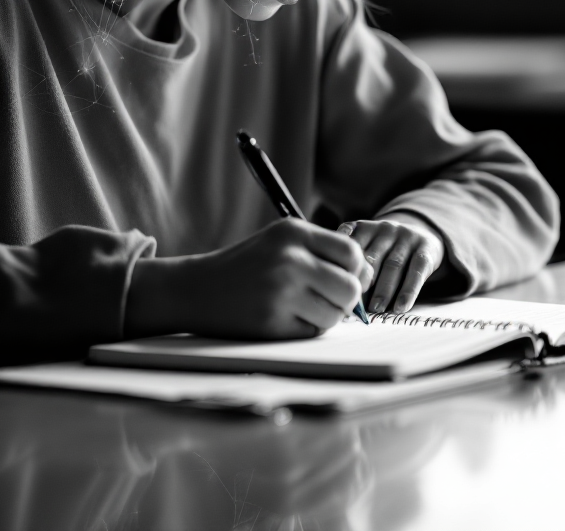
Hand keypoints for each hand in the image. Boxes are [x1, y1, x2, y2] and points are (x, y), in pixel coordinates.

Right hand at [126, 219, 366, 339]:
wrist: (197, 289)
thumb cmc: (248, 266)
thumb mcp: (281, 242)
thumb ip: (322, 252)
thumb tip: (367, 275)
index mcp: (293, 232)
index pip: (351, 252)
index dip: (355, 270)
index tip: (343, 278)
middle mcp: (290, 258)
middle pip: (350, 287)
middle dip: (344, 300)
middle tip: (324, 299)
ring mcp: (281, 291)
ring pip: (334, 314)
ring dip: (324, 317)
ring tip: (299, 307)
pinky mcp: (272, 322)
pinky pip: (312, 332)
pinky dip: (304, 330)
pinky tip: (283, 318)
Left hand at [338, 217, 444, 313]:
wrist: (422, 233)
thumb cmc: (385, 250)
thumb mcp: (367, 246)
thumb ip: (355, 264)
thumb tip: (343, 298)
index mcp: (365, 228)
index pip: (351, 247)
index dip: (345, 270)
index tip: (338, 290)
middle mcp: (385, 229)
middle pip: (371, 257)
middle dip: (362, 282)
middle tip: (354, 304)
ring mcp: (406, 237)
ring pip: (393, 265)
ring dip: (383, 290)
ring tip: (375, 310)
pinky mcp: (426, 248)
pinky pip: (416, 271)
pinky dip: (408, 291)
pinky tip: (401, 307)